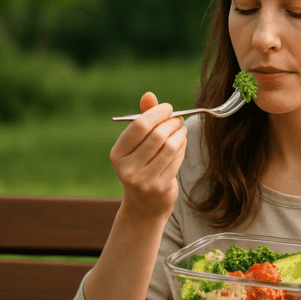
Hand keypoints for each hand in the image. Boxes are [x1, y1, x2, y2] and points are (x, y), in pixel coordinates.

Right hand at [110, 98, 186, 221]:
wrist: (145, 203)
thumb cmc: (141, 164)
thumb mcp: (137, 144)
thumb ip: (143, 118)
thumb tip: (149, 95)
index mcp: (117, 154)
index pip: (139, 126)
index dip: (157, 113)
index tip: (168, 108)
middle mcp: (127, 168)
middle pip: (157, 136)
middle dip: (172, 123)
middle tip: (178, 119)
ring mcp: (144, 180)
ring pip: (170, 147)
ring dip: (180, 134)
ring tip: (181, 129)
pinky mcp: (160, 187)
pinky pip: (177, 160)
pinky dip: (183, 147)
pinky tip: (182, 143)